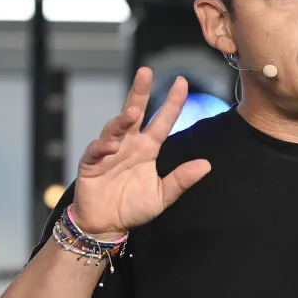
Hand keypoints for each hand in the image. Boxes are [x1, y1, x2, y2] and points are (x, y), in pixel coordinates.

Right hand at [72, 67, 211, 238]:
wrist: (106, 225)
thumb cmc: (133, 207)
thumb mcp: (162, 195)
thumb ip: (181, 180)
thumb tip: (206, 165)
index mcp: (148, 148)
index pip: (162, 120)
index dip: (172, 102)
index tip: (182, 82)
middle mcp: (129, 144)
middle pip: (135, 112)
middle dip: (139, 91)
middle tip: (146, 72)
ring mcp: (109, 151)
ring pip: (115, 129)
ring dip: (122, 120)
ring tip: (132, 113)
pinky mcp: (91, 163)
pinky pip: (96, 151)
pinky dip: (103, 146)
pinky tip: (111, 146)